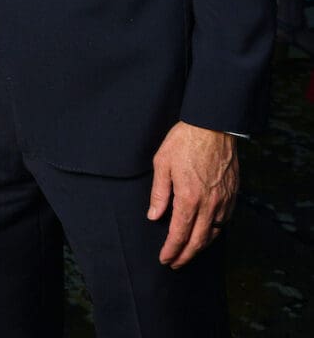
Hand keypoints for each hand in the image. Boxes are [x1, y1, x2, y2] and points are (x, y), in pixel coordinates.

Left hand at [147, 121, 237, 268]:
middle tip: (175, 263)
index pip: (179, 233)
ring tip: (189, 252)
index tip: (165, 258)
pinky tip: (208, 232)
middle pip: (198, 240)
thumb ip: (159, 193)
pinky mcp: (233, 193)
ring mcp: (223, 200)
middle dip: (185, 255)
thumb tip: (154, 216)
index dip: (172, 250)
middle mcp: (209, 204)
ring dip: (201, 247)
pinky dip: (215, 232)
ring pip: (214, 233)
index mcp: (189, 198)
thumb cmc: (185, 140)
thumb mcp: (162, 162)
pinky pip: (225, 221)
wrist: (213, 124)